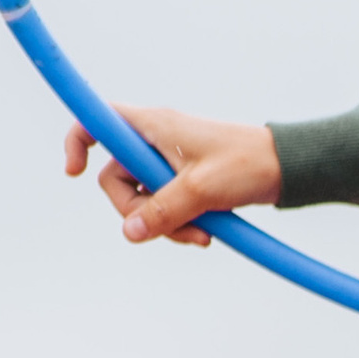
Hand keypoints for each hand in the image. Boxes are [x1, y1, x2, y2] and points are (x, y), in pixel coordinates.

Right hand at [63, 106, 282, 248]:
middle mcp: (154, 141)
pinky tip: (205, 233)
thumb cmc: (245, 164)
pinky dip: (178, 223)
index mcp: (151, 126)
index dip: (76, 141)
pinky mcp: (184, 181)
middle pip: (115, 179)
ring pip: (143, 200)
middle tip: (169, 226)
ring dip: (164, 224)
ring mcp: (168, 162)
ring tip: (200, 236)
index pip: (97, 121)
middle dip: (137, 211)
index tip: (73, 171)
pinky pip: (165, 207)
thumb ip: (162, 211)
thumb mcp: (201, 190)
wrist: (285, 168)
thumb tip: (129, 233)